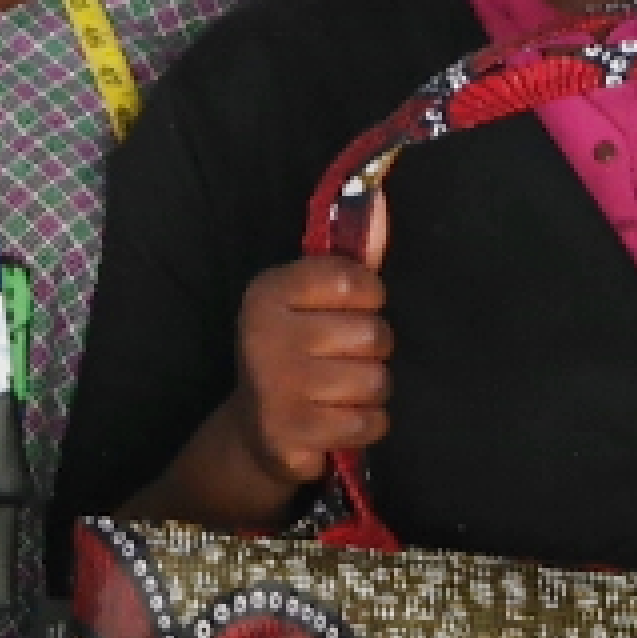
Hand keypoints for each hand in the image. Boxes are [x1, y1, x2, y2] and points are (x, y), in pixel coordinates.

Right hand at [233, 195, 395, 488]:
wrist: (258, 430)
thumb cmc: (298, 354)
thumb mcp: (311, 303)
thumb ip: (347, 260)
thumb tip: (379, 202)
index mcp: (268, 292)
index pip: (351, 279)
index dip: (369, 298)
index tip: (354, 309)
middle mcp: (264, 336)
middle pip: (373, 334)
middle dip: (373, 352)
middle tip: (344, 360)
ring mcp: (275, 388)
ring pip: (376, 382)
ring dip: (371, 392)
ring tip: (341, 392)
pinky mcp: (291, 435)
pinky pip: (369, 423)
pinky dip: (366, 425)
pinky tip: (340, 421)